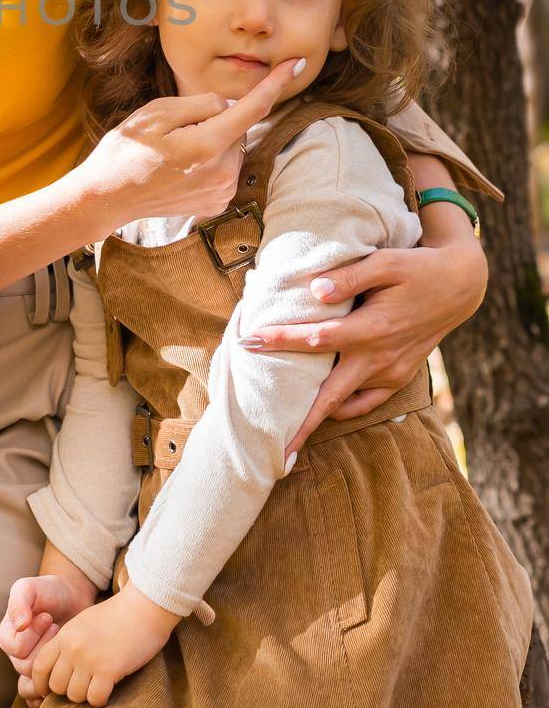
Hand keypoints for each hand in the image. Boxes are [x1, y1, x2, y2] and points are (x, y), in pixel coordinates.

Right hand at [0, 572, 97, 707]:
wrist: (72, 598)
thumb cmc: (49, 591)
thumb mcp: (31, 587)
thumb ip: (20, 601)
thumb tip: (19, 626)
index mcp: (8, 634)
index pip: (17, 649)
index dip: (34, 635)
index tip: (47, 617)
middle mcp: (16, 654)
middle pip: (26, 668)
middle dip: (46, 647)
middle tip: (57, 628)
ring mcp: (32, 666)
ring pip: (35, 684)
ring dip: (53, 664)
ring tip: (63, 644)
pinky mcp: (48, 674)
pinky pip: (40, 696)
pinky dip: (50, 693)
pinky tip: (65, 677)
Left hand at [30, 584, 179, 707]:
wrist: (143, 607)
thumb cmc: (117, 616)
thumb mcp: (84, 623)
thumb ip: (69, 643)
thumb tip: (60, 669)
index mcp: (65, 635)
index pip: (39, 666)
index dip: (41, 684)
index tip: (48, 692)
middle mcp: (72, 648)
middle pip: (56, 686)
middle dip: (68, 691)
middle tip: (83, 686)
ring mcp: (89, 659)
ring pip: (74, 696)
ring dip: (86, 696)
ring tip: (98, 685)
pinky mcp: (108, 670)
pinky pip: (95, 699)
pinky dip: (101, 699)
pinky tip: (109, 689)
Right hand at [76, 55, 305, 225]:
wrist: (106, 198)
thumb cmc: (125, 151)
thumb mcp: (155, 113)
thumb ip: (200, 103)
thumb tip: (229, 105)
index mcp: (207, 145)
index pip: (252, 108)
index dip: (276, 83)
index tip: (298, 64)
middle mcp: (222, 172)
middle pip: (236, 129)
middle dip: (214, 122)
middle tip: (173, 134)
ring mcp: (222, 191)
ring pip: (231, 148)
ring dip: (211, 143)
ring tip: (172, 155)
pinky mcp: (218, 203)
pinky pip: (225, 169)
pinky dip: (210, 162)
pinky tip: (180, 170)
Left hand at [246, 235, 487, 458]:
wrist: (458, 286)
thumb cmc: (416, 269)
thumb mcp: (386, 263)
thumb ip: (350, 277)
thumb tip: (315, 291)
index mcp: (372, 329)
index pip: (315, 340)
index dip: (281, 341)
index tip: (249, 341)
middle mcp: (380, 358)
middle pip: (328, 396)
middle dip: (298, 421)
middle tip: (271, 444)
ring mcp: (391, 372)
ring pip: (345, 402)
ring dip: (316, 415)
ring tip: (286, 428)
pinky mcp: (400, 378)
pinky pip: (367, 403)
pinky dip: (344, 409)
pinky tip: (322, 409)